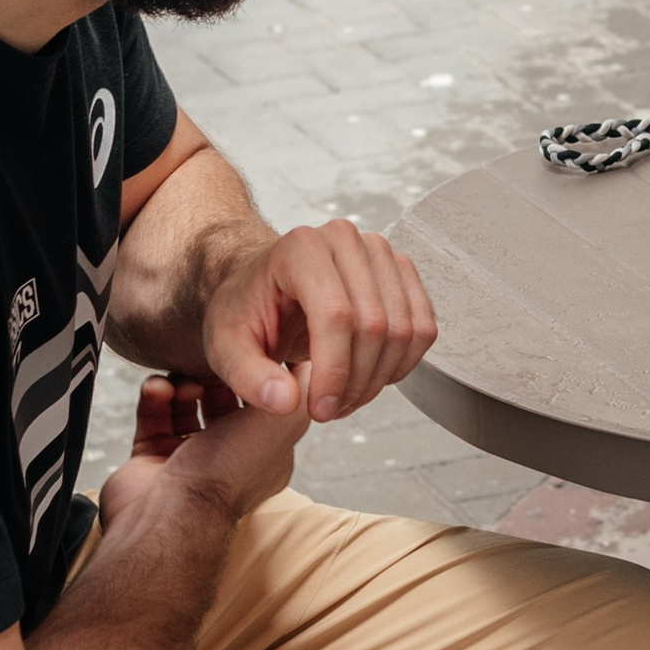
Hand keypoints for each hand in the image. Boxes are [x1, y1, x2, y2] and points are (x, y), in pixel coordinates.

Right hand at [99, 374, 301, 527]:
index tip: (248, 349)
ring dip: (181, 385)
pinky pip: (154, 417)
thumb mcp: (283, 422)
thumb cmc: (228, 471)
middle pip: (223, 401)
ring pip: (186, 406)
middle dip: (213, 377)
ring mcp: (189, 459)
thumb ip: (302, 389)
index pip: (266, 403)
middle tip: (208, 362)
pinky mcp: (153, 459)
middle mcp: (230, 457)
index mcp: (266, 452)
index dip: (258, 375)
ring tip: (180, 381)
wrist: (170, 513)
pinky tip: (158, 388)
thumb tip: (315, 363)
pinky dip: (155, 398)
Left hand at [200, 222, 436, 421]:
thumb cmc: (244, 311)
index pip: (336, 315)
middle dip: (356, 382)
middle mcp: (345, 239)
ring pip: (405, 330)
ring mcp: (380, 251)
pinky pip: (423, 327)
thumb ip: (249, 378)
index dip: (334, 373)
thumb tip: (287, 402)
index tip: (319, 410)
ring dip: (380, 379)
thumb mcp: (226, 348)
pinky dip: (402, 364)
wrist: (262, 287)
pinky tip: (369, 376)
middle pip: (375, 325)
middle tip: (330, 410)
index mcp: (301, 248)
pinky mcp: (401, 271)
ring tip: (345, 398)